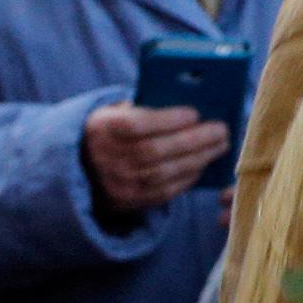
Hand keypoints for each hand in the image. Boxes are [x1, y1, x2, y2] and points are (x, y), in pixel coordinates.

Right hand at [82, 103, 228, 220]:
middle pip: (155, 152)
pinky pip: (164, 193)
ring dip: (197, 159)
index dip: (166, 120)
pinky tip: (202, 164)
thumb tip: (191, 100)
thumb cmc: (112, 129)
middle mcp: (107, 159)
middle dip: (193, 140)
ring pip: (164, 174)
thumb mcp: (116, 111)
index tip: (194, 113)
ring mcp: (117, 184)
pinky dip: (187, 178)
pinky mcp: (129, 202)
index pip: (136, 126)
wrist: (81, 166)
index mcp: (102, 129)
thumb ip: (145, 107)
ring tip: (220, 146)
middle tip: (221, 130)